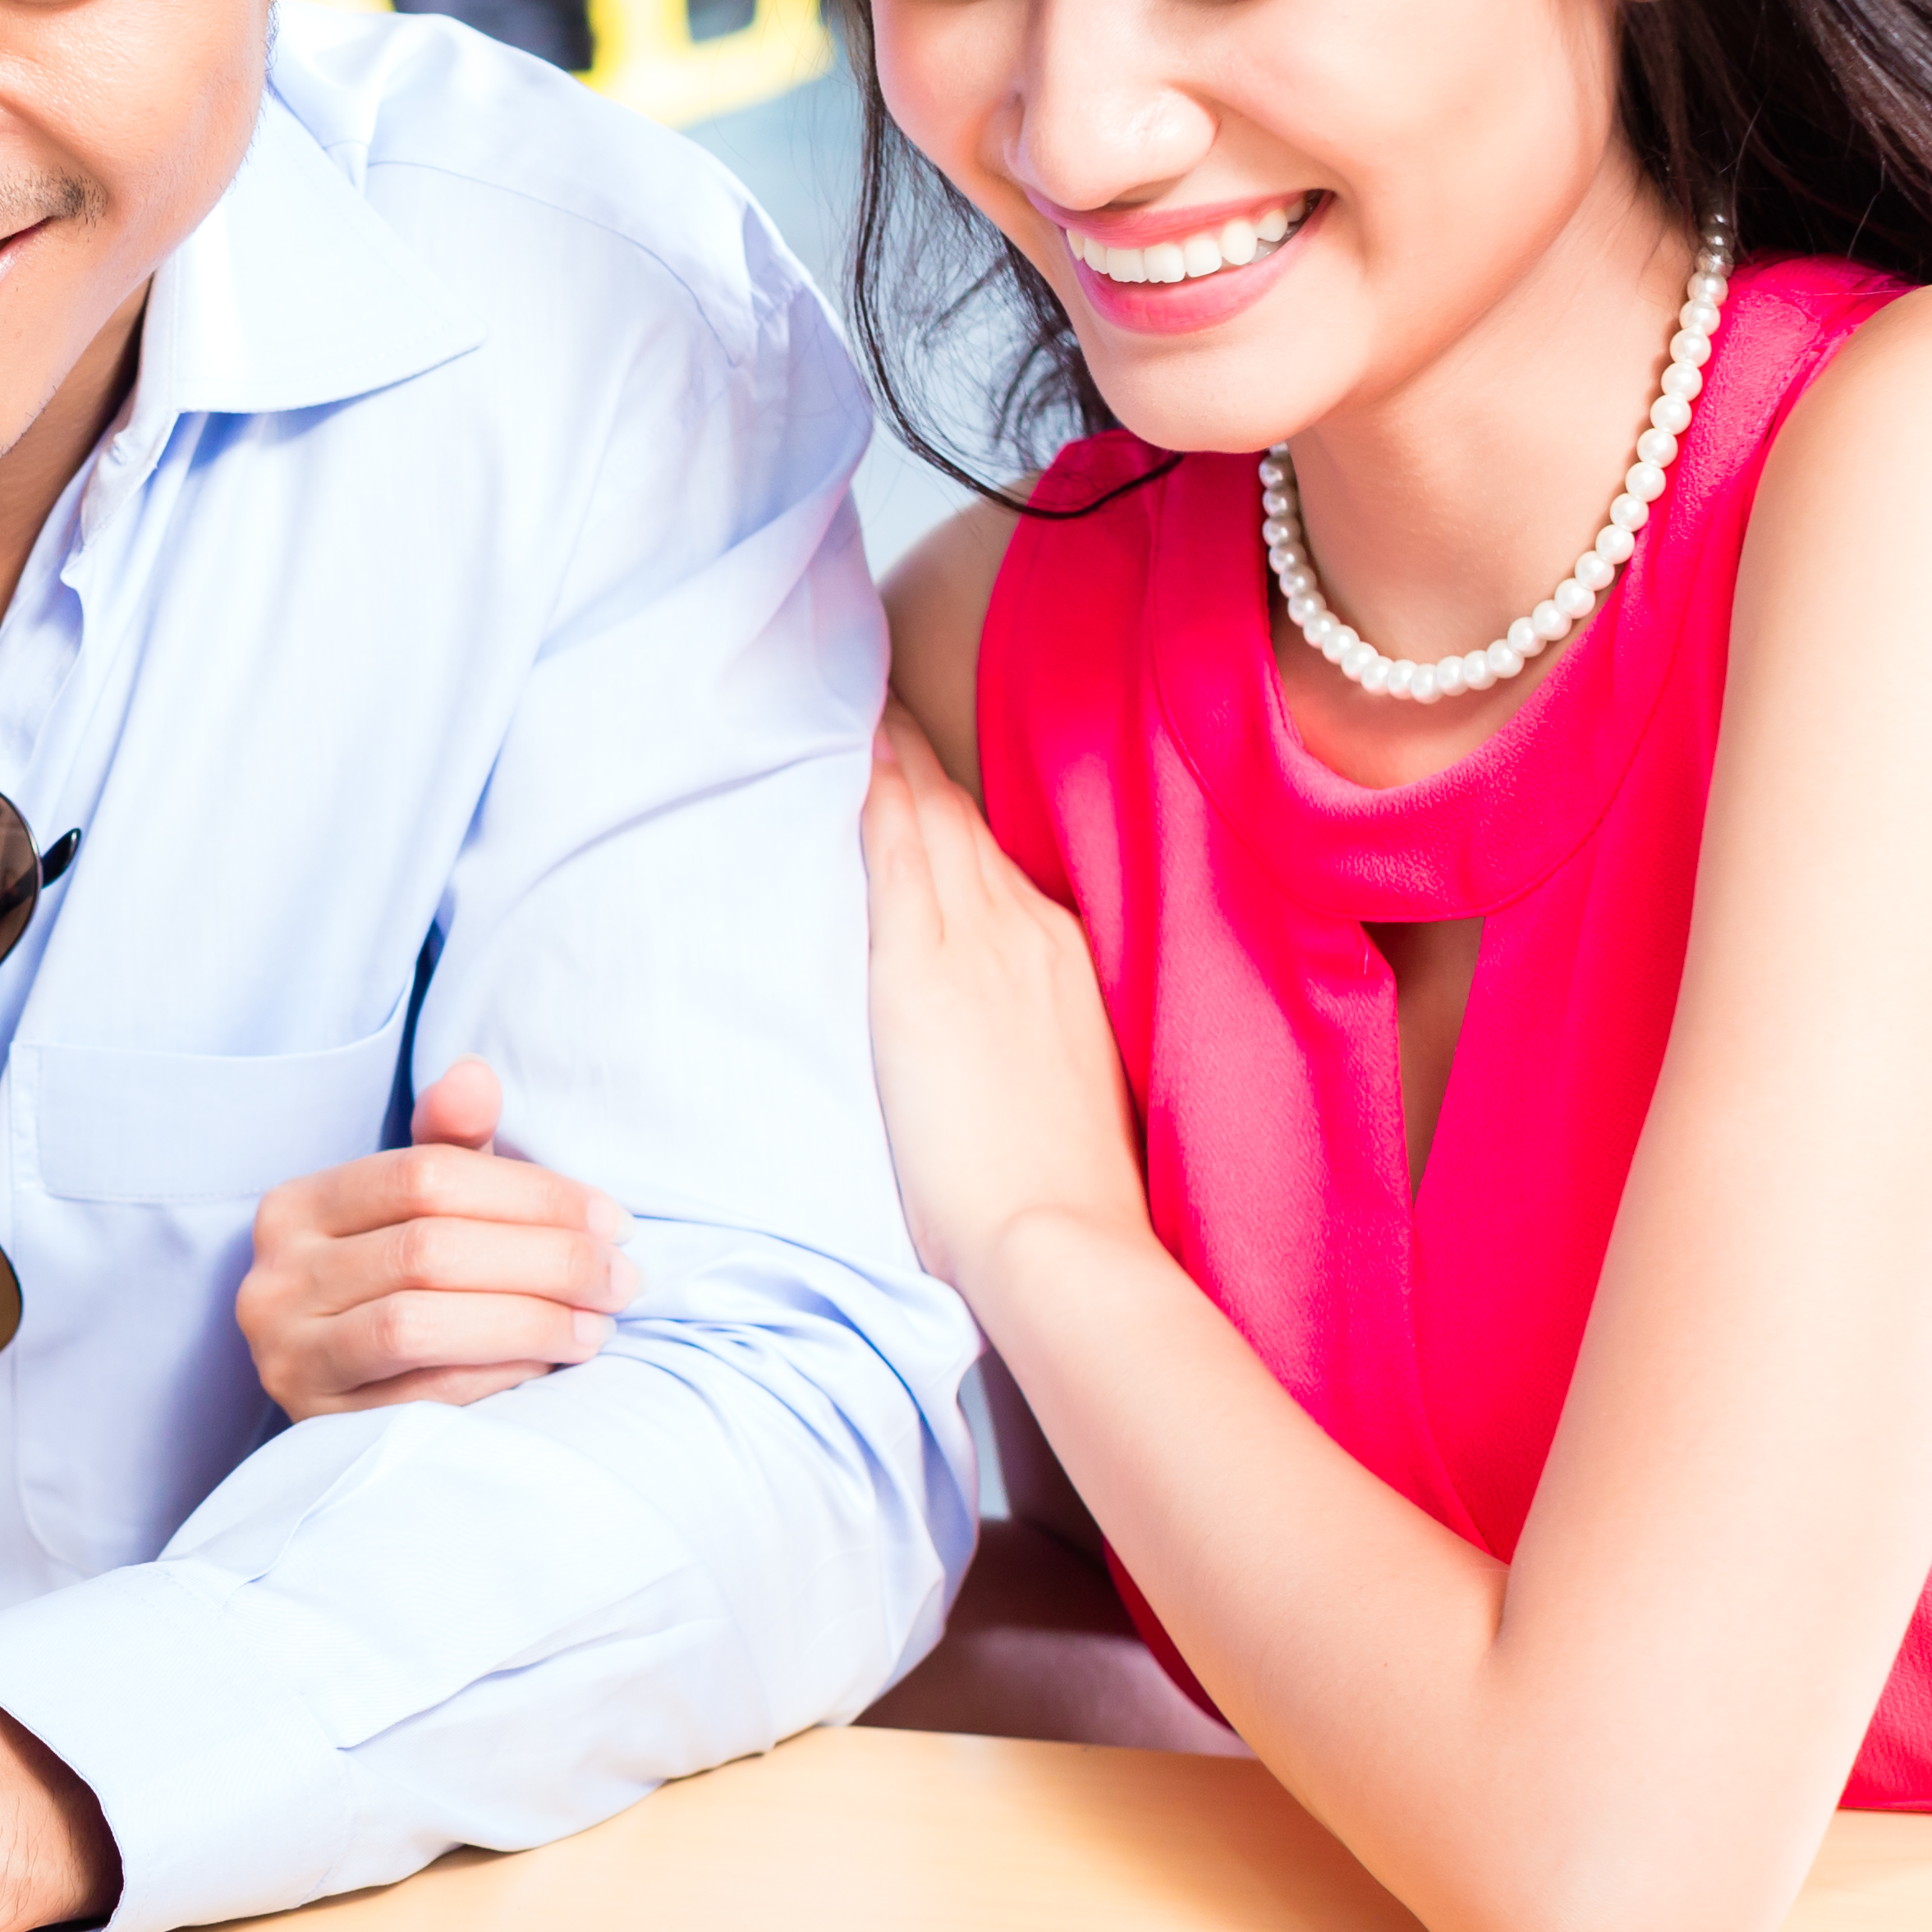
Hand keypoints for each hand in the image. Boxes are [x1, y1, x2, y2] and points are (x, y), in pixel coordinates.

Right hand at [234, 1058, 641, 1421]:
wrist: (342, 1393)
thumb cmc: (395, 1282)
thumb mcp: (417, 1208)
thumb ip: (449, 1142)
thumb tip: (474, 1074)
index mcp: (296, 1206)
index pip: (423, 1175)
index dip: (530, 1194)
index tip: (611, 1220)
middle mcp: (275, 1279)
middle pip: (427, 1249)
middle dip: (544, 1260)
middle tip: (620, 1278)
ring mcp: (290, 1356)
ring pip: (418, 1323)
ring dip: (528, 1321)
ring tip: (598, 1323)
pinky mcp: (319, 1426)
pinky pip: (420, 1395)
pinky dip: (498, 1375)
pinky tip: (552, 1363)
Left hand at [859, 702, 1150, 1300]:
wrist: (1058, 1236)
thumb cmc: (1061, 1193)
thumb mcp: (1071, 1090)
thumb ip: (1041, 1040)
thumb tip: (1011, 1041)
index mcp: (1065, 962)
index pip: (999, 864)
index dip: (959, 813)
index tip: (930, 768)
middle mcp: (1029, 933)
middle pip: (965, 825)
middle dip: (925, 759)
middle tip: (883, 695)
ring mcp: (980, 945)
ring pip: (933, 820)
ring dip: (899, 755)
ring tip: (862, 696)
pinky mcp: (922, 969)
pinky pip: (899, 853)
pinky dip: (881, 792)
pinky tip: (860, 747)